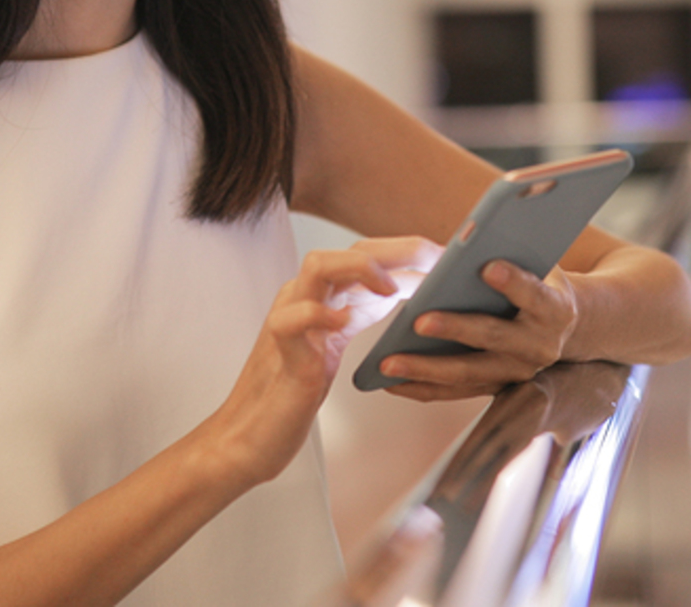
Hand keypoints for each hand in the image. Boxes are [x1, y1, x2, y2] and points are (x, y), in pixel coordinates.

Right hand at [201, 237, 440, 484]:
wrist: (246, 440)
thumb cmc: (292, 394)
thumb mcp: (333, 343)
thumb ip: (360, 312)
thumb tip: (403, 289)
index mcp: (314, 296)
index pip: (360, 255)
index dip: (404, 252)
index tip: (444, 259)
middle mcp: (299, 300)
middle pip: (345, 250)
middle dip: (396, 250)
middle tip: (436, 262)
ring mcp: (287, 324)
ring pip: (317, 267)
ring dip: (361, 269)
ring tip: (392, 290)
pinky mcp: (283, 357)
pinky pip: (291, 321)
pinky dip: (319, 314)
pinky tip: (345, 321)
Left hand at [382, 261, 578, 401]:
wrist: (564, 326)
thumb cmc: (540, 282)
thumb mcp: (538, 263)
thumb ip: (513, 253)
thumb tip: (473, 238)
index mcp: (555, 309)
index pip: (533, 294)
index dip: (513, 282)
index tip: (489, 267)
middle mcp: (539, 346)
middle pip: (492, 336)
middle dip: (455, 329)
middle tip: (420, 321)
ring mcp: (517, 372)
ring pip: (468, 372)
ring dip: (426, 368)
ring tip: (388, 363)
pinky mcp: (497, 388)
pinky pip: (455, 391)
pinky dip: (422, 387)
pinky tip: (391, 381)